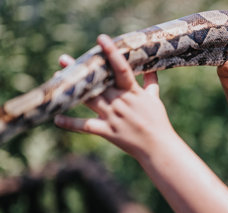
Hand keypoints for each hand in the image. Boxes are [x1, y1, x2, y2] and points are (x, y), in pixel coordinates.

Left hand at [55, 34, 173, 158]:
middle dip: (82, 71)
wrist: (158, 147)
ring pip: (89, 100)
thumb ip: (151, 83)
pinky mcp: (108, 132)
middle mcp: (121, 102)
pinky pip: (87, 126)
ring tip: (58, 79)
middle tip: (64, 59)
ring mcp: (113, 117)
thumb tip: (152, 68)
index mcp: (133, 92)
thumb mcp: (155, 100)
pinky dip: (71, 123)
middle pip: (98, 83)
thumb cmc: (158, 122)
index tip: (101, 39)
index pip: (122, 69)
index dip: (112, 53)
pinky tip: (57, 118)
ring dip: (73, 90)